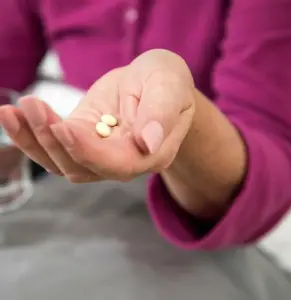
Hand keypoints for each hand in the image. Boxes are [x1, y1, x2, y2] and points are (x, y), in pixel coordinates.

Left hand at [0, 50, 195, 182]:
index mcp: (152, 153)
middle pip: (83, 168)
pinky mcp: (83, 138)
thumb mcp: (169, 86)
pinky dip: (32, 136)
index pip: (119, 165)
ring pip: (63, 163)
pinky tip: (15, 116)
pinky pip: (55, 147)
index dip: (89, 151)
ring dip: (35, 142)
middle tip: (32, 105)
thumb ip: (161, 113)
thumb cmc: (167, 82)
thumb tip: (147, 143)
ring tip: (14, 112)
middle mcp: (125, 161)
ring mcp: (101, 153)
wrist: (155, 83)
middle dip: (54, 142)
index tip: (64, 127)